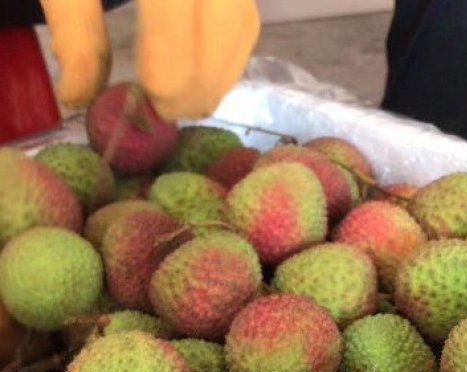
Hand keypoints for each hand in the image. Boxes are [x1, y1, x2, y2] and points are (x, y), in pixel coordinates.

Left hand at [40, 0, 261, 119]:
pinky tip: (199, 66)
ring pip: (241, 30)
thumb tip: (79, 99)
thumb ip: (74, 28)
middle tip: (161, 111)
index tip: (143, 105)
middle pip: (219, 34)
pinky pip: (245, 17)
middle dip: (193, 87)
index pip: (175, 25)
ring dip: (215, 77)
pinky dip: (226, 53)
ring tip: (180, 97)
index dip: (164, 77)